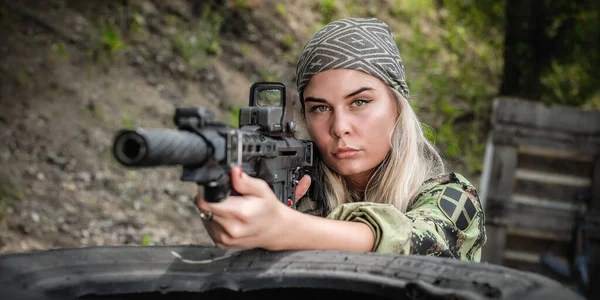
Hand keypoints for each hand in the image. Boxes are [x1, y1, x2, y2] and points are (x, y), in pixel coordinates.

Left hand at [194, 167, 310, 249]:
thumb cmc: (268, 210)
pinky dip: (214, 220)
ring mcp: (225, 238)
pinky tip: (228, 218)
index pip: (206, 201)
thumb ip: (245, 181)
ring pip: (205, 217)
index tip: (214, 189)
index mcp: (240, 213)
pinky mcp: (221, 243)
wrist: (275, 229)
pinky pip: (209, 227)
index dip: (206, 192)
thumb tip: (233, 172)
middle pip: (204, 209)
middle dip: (211, 200)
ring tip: (229, 208)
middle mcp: (231, 228)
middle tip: (227, 198)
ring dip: (212, 210)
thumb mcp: (261, 190)